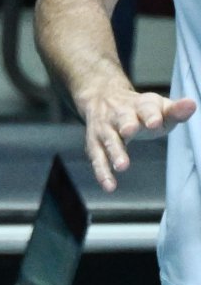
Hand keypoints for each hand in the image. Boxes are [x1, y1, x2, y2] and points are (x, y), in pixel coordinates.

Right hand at [78, 83, 195, 191]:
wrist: (101, 98)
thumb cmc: (139, 110)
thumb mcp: (158, 107)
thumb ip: (175, 111)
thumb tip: (191, 105)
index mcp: (140, 105)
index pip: (146, 108)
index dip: (151, 115)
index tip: (155, 122)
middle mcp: (119, 114)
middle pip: (122, 118)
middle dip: (126, 125)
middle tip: (129, 131)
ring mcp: (105, 128)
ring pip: (108, 139)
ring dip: (114, 151)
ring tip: (122, 166)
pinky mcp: (93, 143)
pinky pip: (97, 157)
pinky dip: (102, 172)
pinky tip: (109, 186)